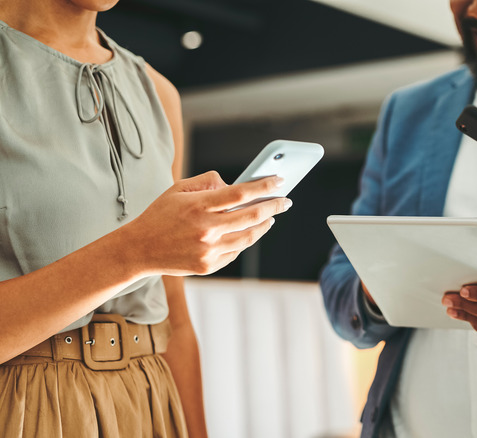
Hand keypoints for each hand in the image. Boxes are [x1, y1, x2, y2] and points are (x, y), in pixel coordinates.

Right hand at [120, 171, 291, 276]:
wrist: (139, 249)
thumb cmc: (160, 215)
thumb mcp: (178, 189)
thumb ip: (207, 182)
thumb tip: (234, 184)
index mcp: (199, 206)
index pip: (240, 193)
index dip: (264, 187)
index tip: (280, 181)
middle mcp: (206, 229)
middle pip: (251, 216)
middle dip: (274, 207)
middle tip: (286, 201)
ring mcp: (208, 250)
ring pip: (248, 237)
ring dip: (264, 226)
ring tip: (271, 217)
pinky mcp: (209, 266)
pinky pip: (236, 251)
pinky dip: (245, 240)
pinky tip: (249, 232)